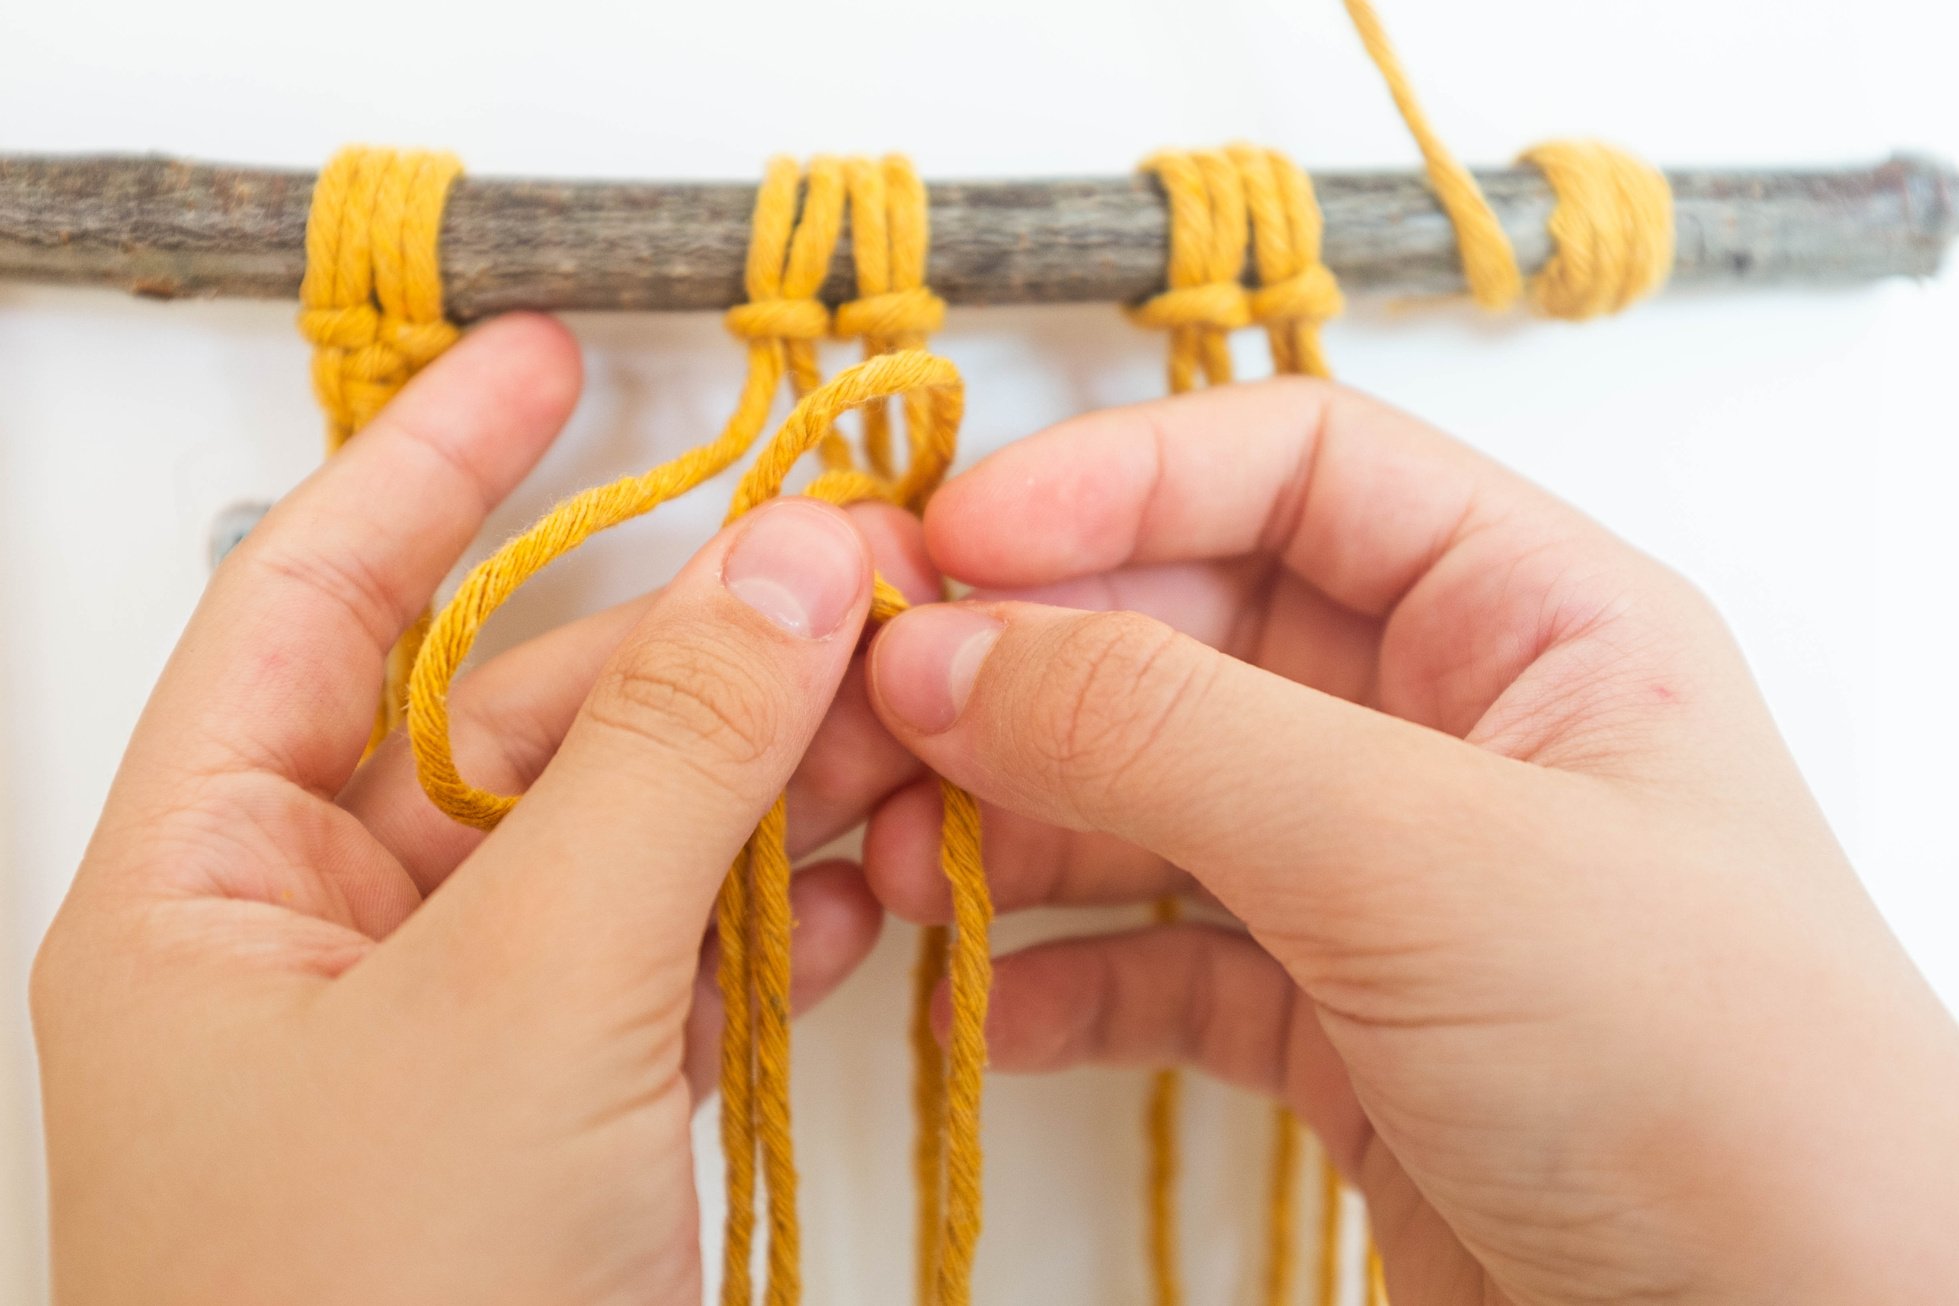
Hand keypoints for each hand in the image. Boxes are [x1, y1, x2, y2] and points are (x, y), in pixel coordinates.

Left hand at [30, 315, 933, 1304]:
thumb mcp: (524, 1005)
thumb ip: (662, 764)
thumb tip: (793, 561)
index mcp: (208, 887)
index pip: (319, 600)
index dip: (439, 462)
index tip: (561, 357)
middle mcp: (320, 943)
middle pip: (517, 719)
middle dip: (691, 656)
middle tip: (857, 584)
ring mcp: (457, 1032)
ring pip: (626, 838)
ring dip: (768, 783)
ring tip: (905, 731)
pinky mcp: (570, 1116)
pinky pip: (682, 960)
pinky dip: (783, 916)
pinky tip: (878, 887)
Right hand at [863, 378, 1958, 1303]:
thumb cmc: (1706, 1079)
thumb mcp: (1419, 858)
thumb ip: (1165, 733)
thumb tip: (946, 647)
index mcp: (1530, 620)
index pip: (1295, 469)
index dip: (1118, 478)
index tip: (957, 538)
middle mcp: (1450, 732)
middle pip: (1190, 632)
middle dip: (1026, 672)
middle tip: (878, 719)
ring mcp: (1385, 881)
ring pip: (1153, 799)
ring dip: (1015, 827)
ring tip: (897, 875)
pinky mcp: (1338, 1023)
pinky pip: (1162, 960)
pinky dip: (1065, 976)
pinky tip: (994, 1009)